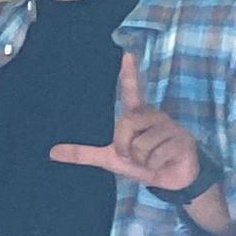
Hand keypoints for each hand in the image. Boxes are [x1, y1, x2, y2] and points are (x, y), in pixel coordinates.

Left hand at [50, 52, 207, 194]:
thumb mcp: (110, 159)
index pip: (131, 91)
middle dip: (124, 146)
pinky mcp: (183, 140)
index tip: (126, 54)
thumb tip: (52, 152)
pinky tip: (165, 162)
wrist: (171, 180)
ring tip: (152, 159)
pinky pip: (157, 154)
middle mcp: (154, 115)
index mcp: (137, 115)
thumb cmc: (142, 163)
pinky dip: (155, 165)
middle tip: (133, 155)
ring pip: (141, 143)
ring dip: (142, 159)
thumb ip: (83, 154)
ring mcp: (171, 126)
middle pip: (126, 123)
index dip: (129, 74)